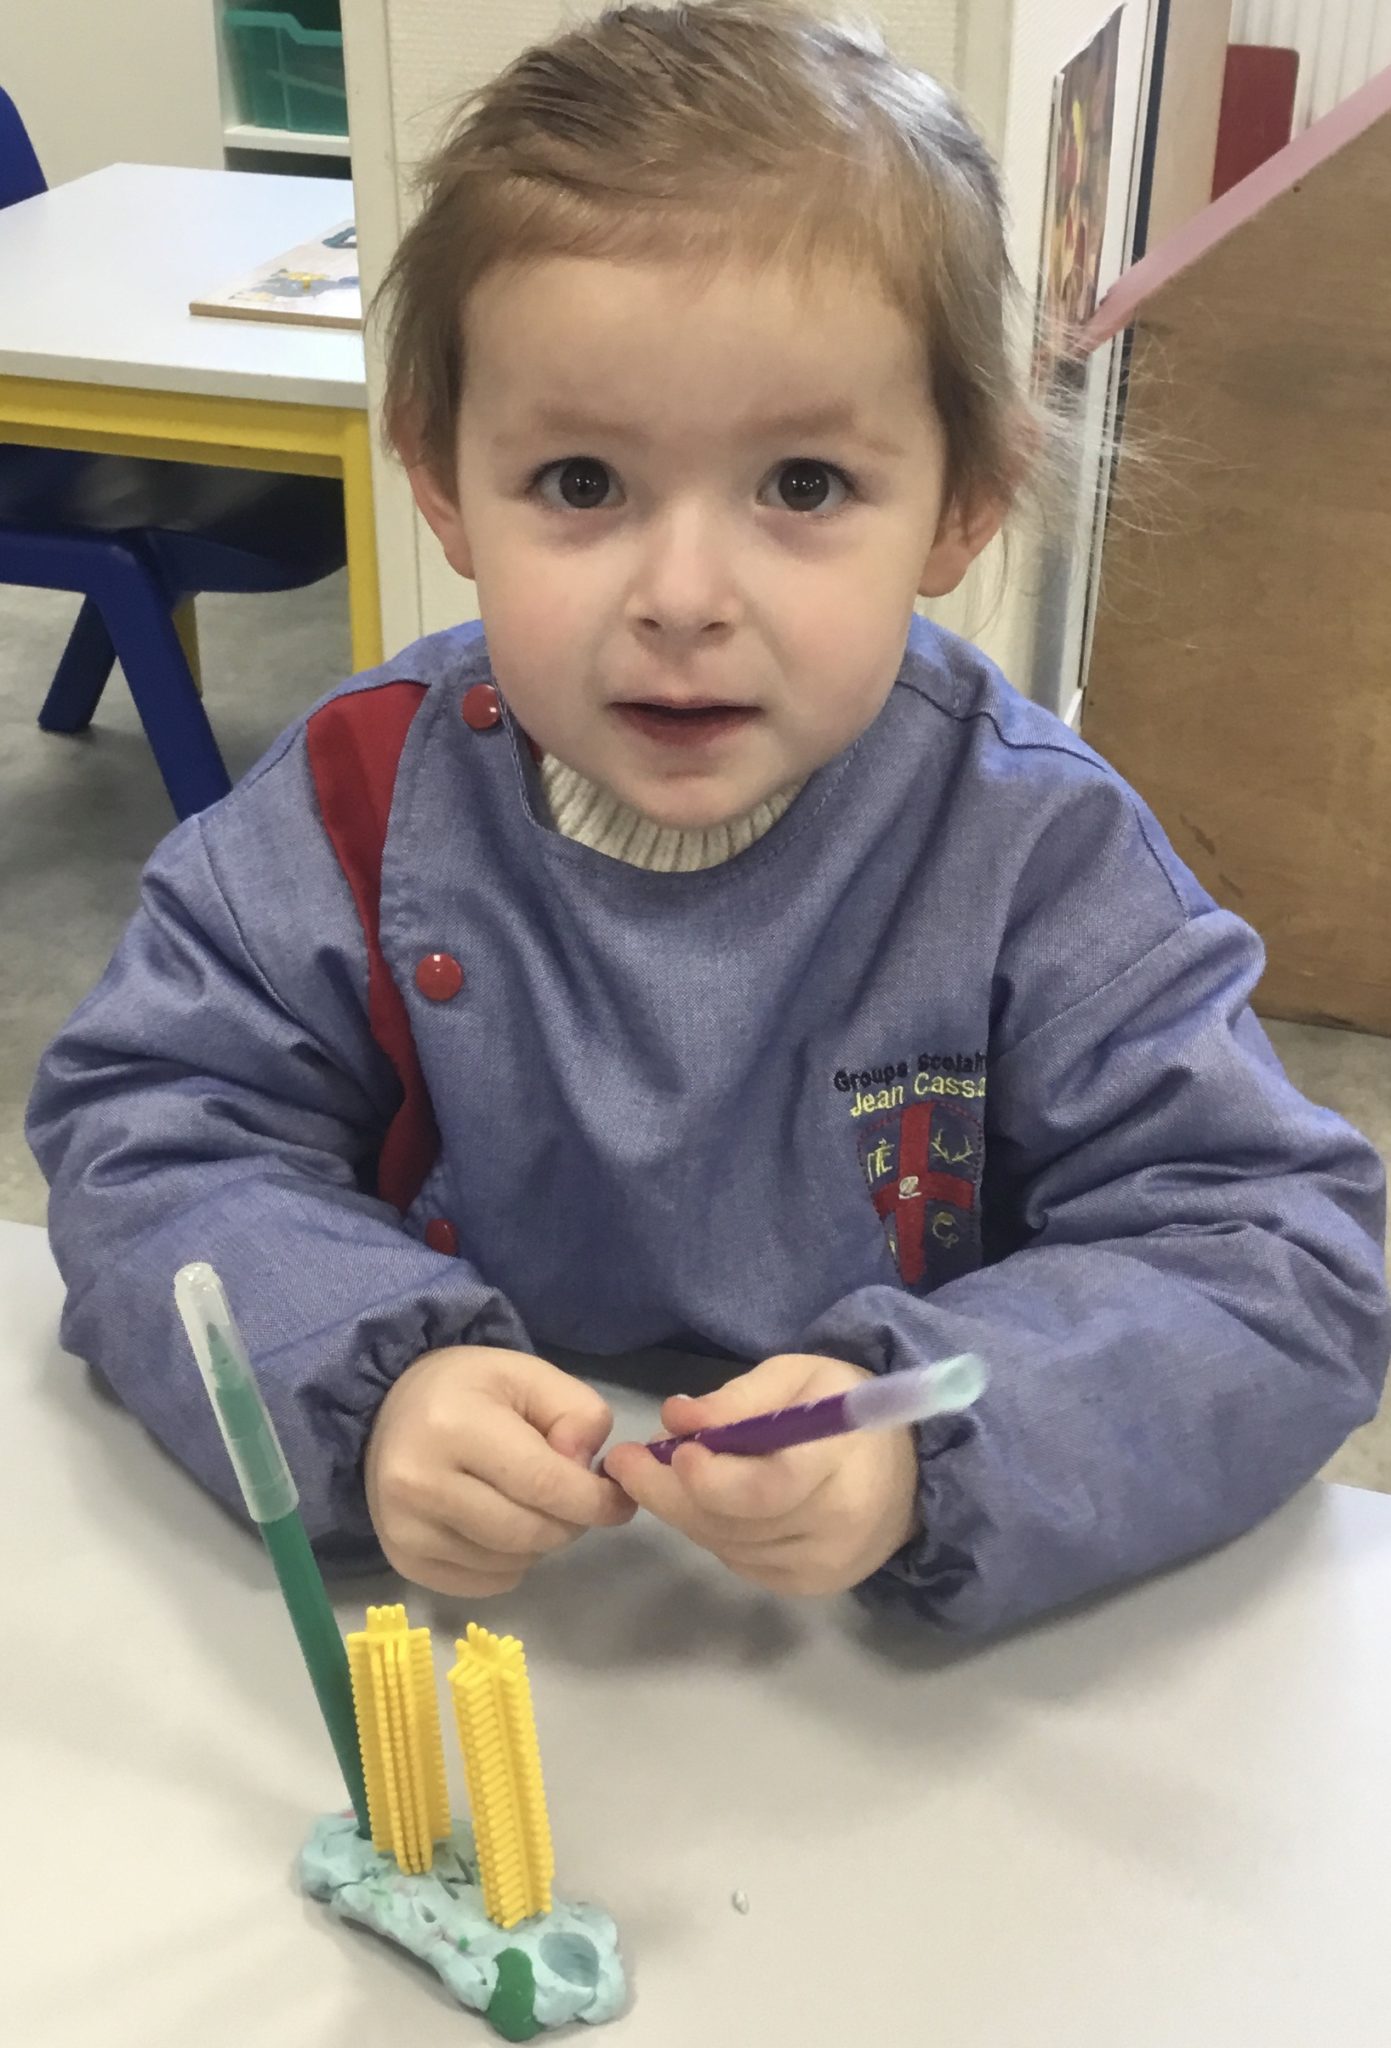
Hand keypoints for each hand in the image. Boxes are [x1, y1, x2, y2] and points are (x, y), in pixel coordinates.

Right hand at [365, 1344, 634, 1595]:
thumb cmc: (469, 1391)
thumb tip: (586, 1473)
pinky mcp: (403, 1562)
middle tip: (575, 1500)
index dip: (594, 1501)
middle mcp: (419, 1483)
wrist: (389, 1414)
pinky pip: (487, 1583)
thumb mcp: (529, 1376)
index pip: (544, 1484)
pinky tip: (501, 1525)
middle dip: (570, 1522)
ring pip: (513, 1563)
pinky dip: (512, 1563)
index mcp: (453, 1426)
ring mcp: (405, 1530)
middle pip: (530, 1533)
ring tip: (530, 1504)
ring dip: (541, 1542)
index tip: (620, 1502)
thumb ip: (576, 1414)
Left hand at [603, 1354, 921, 1596]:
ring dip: (683, 1509)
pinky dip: (710, 1529)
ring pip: (726, 1545)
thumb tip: (676, 1416)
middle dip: (669, 1493)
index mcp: (843, 1467)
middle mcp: (836, 1530)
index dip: (712, 1476)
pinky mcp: (808, 1587)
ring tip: (656, 1471)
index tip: (672, 1450)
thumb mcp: (802, 1377)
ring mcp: (823, 1567)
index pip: (768, 1487)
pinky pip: (738, 1560)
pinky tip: (702, 1499)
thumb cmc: (847, 1409)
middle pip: (734, 1523)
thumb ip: (739, 1399)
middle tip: (623, 1462)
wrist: (911, 1471)